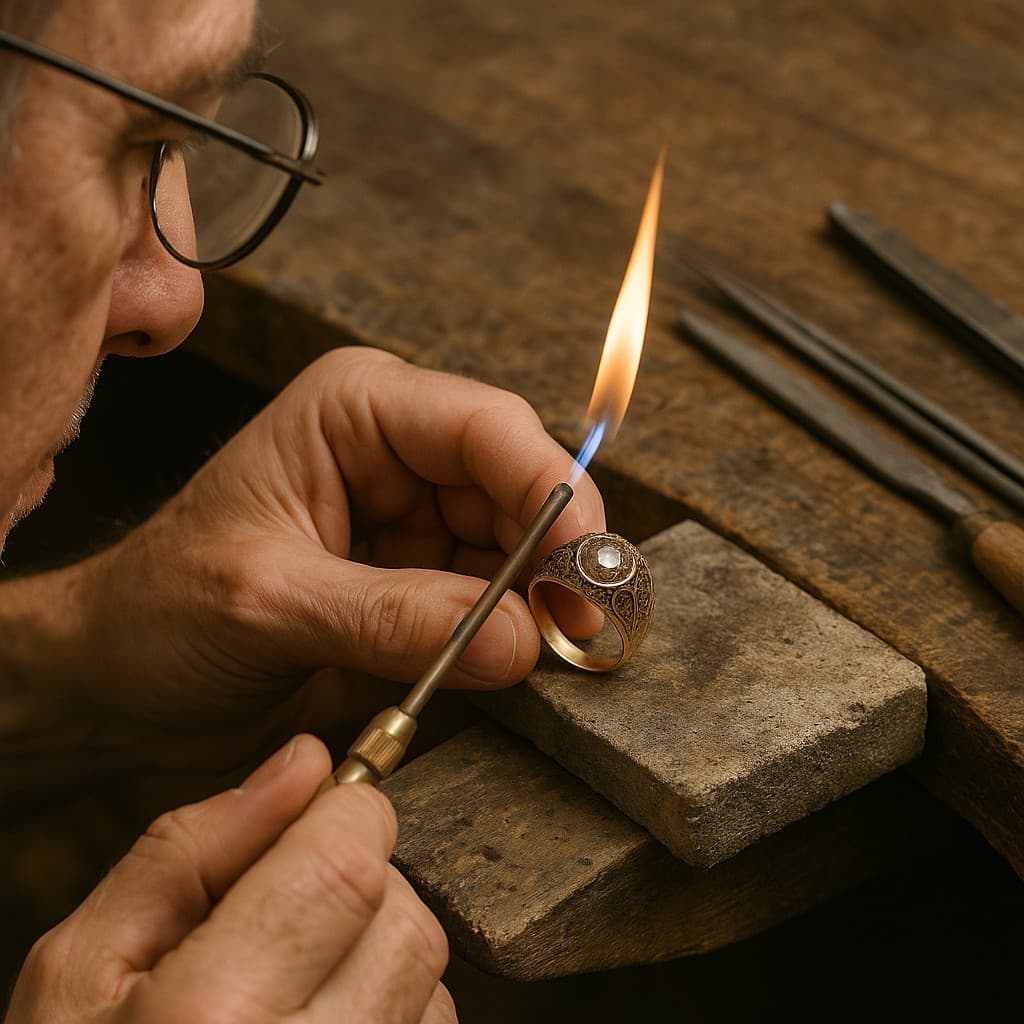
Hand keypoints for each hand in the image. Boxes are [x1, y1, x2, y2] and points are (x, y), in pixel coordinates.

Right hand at [5, 735, 456, 1023]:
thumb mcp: (85, 963)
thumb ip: (192, 847)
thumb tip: (302, 763)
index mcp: (214, 1014)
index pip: (349, 863)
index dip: (348, 815)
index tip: (323, 814)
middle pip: (406, 920)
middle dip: (364, 882)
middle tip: (292, 904)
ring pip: (429, 978)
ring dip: (379, 949)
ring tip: (297, 975)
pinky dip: (393, 1006)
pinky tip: (323, 1017)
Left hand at [63, 348, 605, 768]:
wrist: (119, 684)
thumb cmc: (159, 612)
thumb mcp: (268, 604)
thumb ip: (393, 618)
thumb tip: (515, 638)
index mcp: (356, 412)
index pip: (487, 427)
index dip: (549, 489)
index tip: (581, 566)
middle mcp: (398, 457)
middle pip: (519, 491)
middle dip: (552, 560)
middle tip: (576, 631)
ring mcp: (415, 527)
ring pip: (518, 555)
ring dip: (535, 608)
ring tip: (542, 658)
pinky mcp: (421, 590)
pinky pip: (494, 609)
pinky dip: (510, 642)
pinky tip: (506, 669)